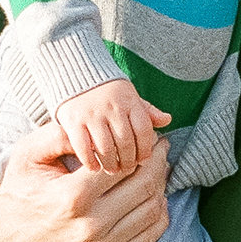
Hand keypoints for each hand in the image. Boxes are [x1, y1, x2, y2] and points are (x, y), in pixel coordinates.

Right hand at [0, 122, 169, 241]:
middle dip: (159, 164)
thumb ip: (59, 134)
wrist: (8, 239)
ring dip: (162, 188)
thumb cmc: (21, 188)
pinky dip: (158, 216)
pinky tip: (154, 199)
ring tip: (158, 172)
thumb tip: (94, 125)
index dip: (145, 149)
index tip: (153, 138)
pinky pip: (147, 239)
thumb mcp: (28, 154)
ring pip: (151, 213)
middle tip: (161, 150)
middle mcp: (89, 226)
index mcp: (73, 196)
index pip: (126, 166)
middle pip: (144, 188)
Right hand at [54, 77, 171, 174]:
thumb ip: (147, 110)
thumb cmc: (108, 90)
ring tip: (112, 169)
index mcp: (129, 101)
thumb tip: (167, 120)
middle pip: (125, 142)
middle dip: (128, 160)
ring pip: (105, 148)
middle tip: (127, 168)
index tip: (142, 159)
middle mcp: (111, 108)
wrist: (76, 72)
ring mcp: (91, 115)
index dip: (145, 149)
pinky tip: (94, 167)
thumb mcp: (130, 95)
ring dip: (111, 164)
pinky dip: (90, 161)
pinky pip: (83, 147)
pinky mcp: (73, 121)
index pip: (143, 130)